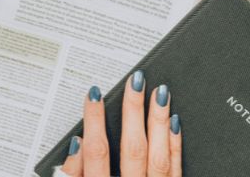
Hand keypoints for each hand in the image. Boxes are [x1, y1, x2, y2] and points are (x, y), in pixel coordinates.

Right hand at [61, 71, 182, 176]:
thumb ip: (74, 174)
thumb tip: (76, 146)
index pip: (97, 151)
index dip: (94, 120)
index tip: (94, 95)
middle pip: (133, 147)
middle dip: (134, 111)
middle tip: (135, 82)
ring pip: (158, 155)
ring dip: (159, 121)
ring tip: (160, 93)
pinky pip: (175, 168)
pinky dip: (175, 144)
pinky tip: (174, 122)